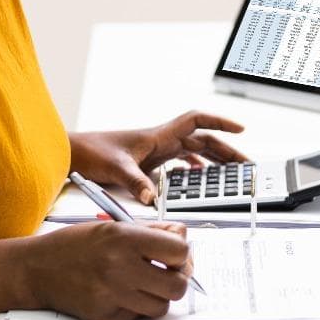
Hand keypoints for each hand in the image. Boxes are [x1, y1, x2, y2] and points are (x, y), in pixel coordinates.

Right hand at [17, 220, 193, 319]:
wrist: (37, 268)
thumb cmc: (74, 244)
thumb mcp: (112, 224)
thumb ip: (152, 230)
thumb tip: (183, 237)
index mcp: (124, 239)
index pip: (179, 251)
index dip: (181, 253)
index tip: (173, 254)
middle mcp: (120, 267)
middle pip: (177, 285)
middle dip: (177, 279)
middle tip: (166, 273)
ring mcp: (112, 295)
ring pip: (161, 306)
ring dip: (158, 296)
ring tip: (144, 284)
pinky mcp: (105, 316)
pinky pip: (138, 316)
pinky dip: (137, 306)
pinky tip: (124, 293)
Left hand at [70, 111, 247, 204]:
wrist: (73, 154)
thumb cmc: (91, 152)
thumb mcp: (115, 168)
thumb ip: (135, 183)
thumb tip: (152, 199)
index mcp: (159, 136)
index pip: (197, 121)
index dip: (220, 122)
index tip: (241, 129)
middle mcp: (161, 141)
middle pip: (203, 140)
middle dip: (226, 150)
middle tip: (245, 164)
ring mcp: (157, 152)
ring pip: (194, 151)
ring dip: (214, 160)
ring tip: (231, 172)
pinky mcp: (150, 163)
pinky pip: (180, 162)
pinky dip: (194, 168)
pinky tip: (199, 178)